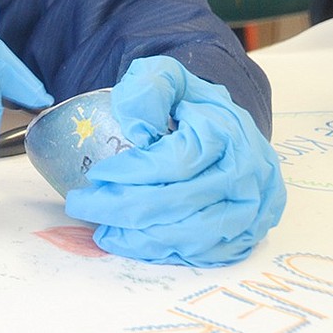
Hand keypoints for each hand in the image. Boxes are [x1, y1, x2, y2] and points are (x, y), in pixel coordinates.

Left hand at [64, 55, 285, 265]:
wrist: (228, 126)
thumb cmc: (189, 103)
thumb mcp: (168, 78)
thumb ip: (150, 88)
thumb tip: (139, 129)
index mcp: (228, 134)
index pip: (177, 162)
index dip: (134, 172)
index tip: (97, 175)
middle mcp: (246, 176)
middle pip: (180, 203)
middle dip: (123, 209)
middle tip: (81, 205)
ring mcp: (251, 210)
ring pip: (192, 236)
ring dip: (141, 239)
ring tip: (101, 231)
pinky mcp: (248, 235)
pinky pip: (204, 254)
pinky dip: (165, 254)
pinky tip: (133, 244)